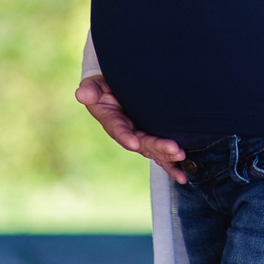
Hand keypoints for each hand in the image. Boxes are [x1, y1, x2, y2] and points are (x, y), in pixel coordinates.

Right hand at [75, 74, 189, 182]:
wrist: (115, 90)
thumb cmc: (103, 88)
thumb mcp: (94, 87)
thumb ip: (91, 90)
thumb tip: (81, 93)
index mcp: (112, 121)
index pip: (118, 130)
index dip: (125, 136)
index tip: (133, 142)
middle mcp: (126, 134)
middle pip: (142, 143)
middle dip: (157, 147)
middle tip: (174, 149)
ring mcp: (139, 138)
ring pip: (153, 150)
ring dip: (167, 156)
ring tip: (181, 156)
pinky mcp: (150, 139)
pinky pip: (161, 155)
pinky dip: (172, 165)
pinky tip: (182, 176)